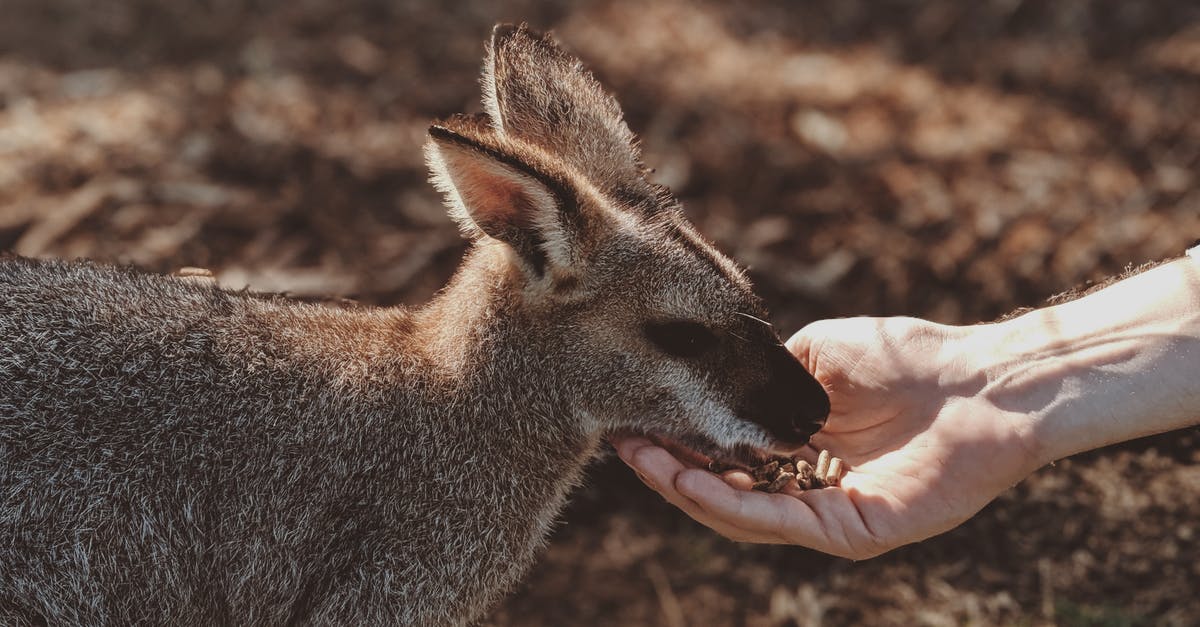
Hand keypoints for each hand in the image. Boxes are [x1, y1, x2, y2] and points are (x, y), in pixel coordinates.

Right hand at [612, 316, 1043, 558]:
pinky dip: (732, 504)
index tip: (631, 419)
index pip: (726, 456)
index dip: (678, 442)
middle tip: (621, 444)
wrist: (984, 379)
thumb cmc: (910, 357)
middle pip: (724, 491)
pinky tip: (692, 480)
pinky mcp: (855, 532)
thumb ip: (766, 375)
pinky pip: (782, 524)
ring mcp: (830, 514)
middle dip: (668, 469)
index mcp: (801, 448)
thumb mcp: (816, 355)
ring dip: (686, 488)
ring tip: (643, 460)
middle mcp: (809, 487)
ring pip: (743, 514)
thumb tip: (714, 380)